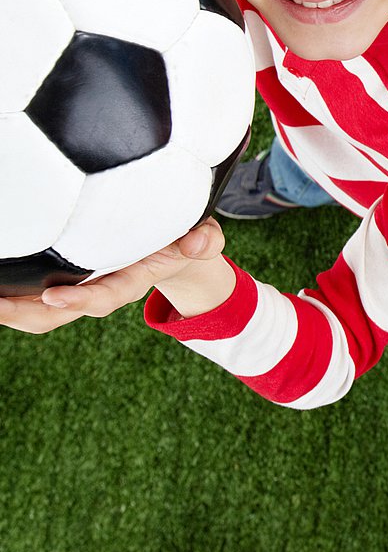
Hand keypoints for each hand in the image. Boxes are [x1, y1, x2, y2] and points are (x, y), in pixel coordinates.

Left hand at [0, 219, 225, 333]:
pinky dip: (16, 294)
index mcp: (134, 279)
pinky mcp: (74, 277)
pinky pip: (39, 293)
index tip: (53, 296)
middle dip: (27, 314)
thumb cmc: (188, 239)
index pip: (107, 294)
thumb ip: (204, 240)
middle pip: (62, 314)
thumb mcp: (205, 237)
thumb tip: (198, 243)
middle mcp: (104, 288)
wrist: (181, 251)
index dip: (82, 299)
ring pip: (43, 311)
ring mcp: (86, 286)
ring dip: (13, 310)